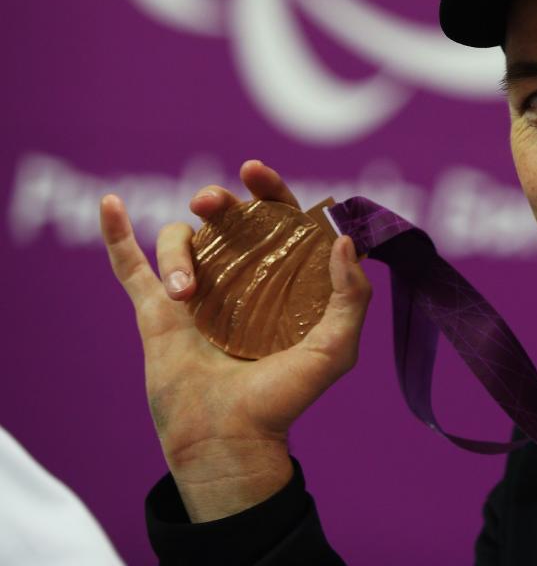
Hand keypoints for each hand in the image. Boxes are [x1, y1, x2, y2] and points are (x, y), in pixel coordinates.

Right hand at [100, 160, 371, 521]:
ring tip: (186, 293)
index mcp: (281, 282)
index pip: (277, 221)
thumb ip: (351, 297)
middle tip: (211, 201)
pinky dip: (115, 234)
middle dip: (217, 200)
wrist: (231, 439)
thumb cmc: (285, 400)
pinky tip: (108, 203)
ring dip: (180, 254)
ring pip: (180, 241)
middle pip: (225, 220)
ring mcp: (196, 294)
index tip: (255, 172)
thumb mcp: (335, 349)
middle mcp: (239, 280)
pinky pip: (130, 266)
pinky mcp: (155, 312)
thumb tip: (344, 240)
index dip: (269, 190)